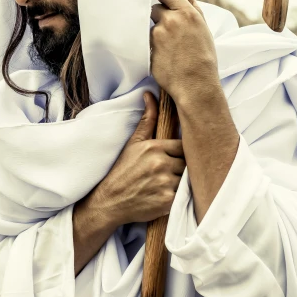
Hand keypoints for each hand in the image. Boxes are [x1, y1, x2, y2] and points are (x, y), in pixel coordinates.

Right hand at [95, 92, 185, 225]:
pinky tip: (166, 196)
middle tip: (171, 174)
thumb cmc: (122, 171)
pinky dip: (178, 197)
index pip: (183, 146)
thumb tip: (150, 94)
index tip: (173, 159)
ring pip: (187, 180)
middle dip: (182, 169)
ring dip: (181, 184)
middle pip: (188, 163)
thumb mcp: (133, 144)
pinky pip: (184, 196)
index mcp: (155, 147)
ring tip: (167, 185)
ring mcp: (165, 183)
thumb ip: (147, 120)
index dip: (180, 154)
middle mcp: (161, 164)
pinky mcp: (167, 202)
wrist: (109, 202)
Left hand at [150, 0, 219, 103]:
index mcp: (187, 13)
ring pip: (151, 27)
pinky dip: (154, 48)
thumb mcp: (204, 29)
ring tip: (171, 48)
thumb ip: (192, 11)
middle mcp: (170, 21)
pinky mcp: (149, 49)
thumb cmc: (204, 58)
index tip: (166, 3)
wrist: (196, 85)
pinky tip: (166, 57)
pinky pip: (148, 43)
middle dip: (160, 17)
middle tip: (170, 30)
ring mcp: (157, 36)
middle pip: (155, 8)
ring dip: (157, 34)